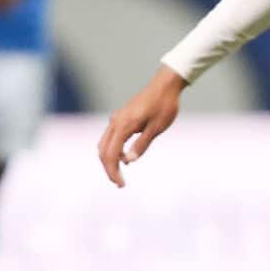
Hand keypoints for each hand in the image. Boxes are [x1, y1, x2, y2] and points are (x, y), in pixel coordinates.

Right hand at [98, 66, 186, 186]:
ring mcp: (117, 118)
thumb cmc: (164, 106)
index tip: (121, 184)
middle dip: (109, 168)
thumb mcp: (156, 128)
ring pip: (105, 143)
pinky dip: (114, 149)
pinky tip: (126, 157)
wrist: (166, 85)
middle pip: (103, 150)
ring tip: (121, 173)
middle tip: (120, 183)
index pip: (110, 154)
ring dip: (110, 159)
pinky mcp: (121, 117)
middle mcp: (115, 121)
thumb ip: (141, 144)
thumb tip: (128, 162)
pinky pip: (111, 137)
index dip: (113, 171)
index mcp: (123, 125)